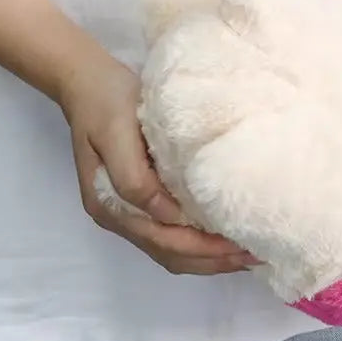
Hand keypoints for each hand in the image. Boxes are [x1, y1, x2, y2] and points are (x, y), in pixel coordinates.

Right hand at [58, 47, 253, 274]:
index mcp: (109, 204)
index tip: (239, 243)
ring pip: (170, 250)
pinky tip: (220, 236)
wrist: (86, 81)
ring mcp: (125, 211)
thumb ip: (136, 179)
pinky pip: (168, 234)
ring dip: (207, 257)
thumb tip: (172, 215)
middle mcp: (117, 216)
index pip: (163, 239)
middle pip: (169, 253)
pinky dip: (196, 243)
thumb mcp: (118, 133)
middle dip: (212, 259)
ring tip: (245, 254)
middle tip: (254, 255)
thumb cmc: (107, 101)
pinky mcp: (137, 200)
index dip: (202, 246)